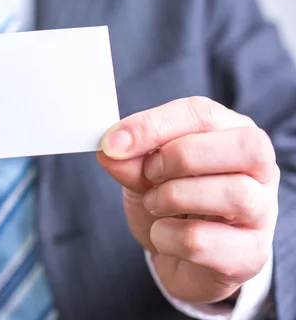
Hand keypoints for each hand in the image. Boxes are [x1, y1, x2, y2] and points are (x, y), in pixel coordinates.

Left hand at [97, 97, 278, 302]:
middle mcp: (260, 169)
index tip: (113, 143)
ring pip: (235, 194)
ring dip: (174, 197)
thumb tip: (110, 150)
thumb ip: (131, 159)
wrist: (178, 259)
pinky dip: (168, 237)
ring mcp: (262, 213)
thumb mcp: (144, 173)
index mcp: (232, 133)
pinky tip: (163, 235)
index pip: (202, 113)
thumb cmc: (172, 204)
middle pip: (243, 146)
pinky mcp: (250, 254)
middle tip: (149, 174)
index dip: (152, 125)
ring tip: (154, 204)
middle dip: (180, 157)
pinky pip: (205, 241)